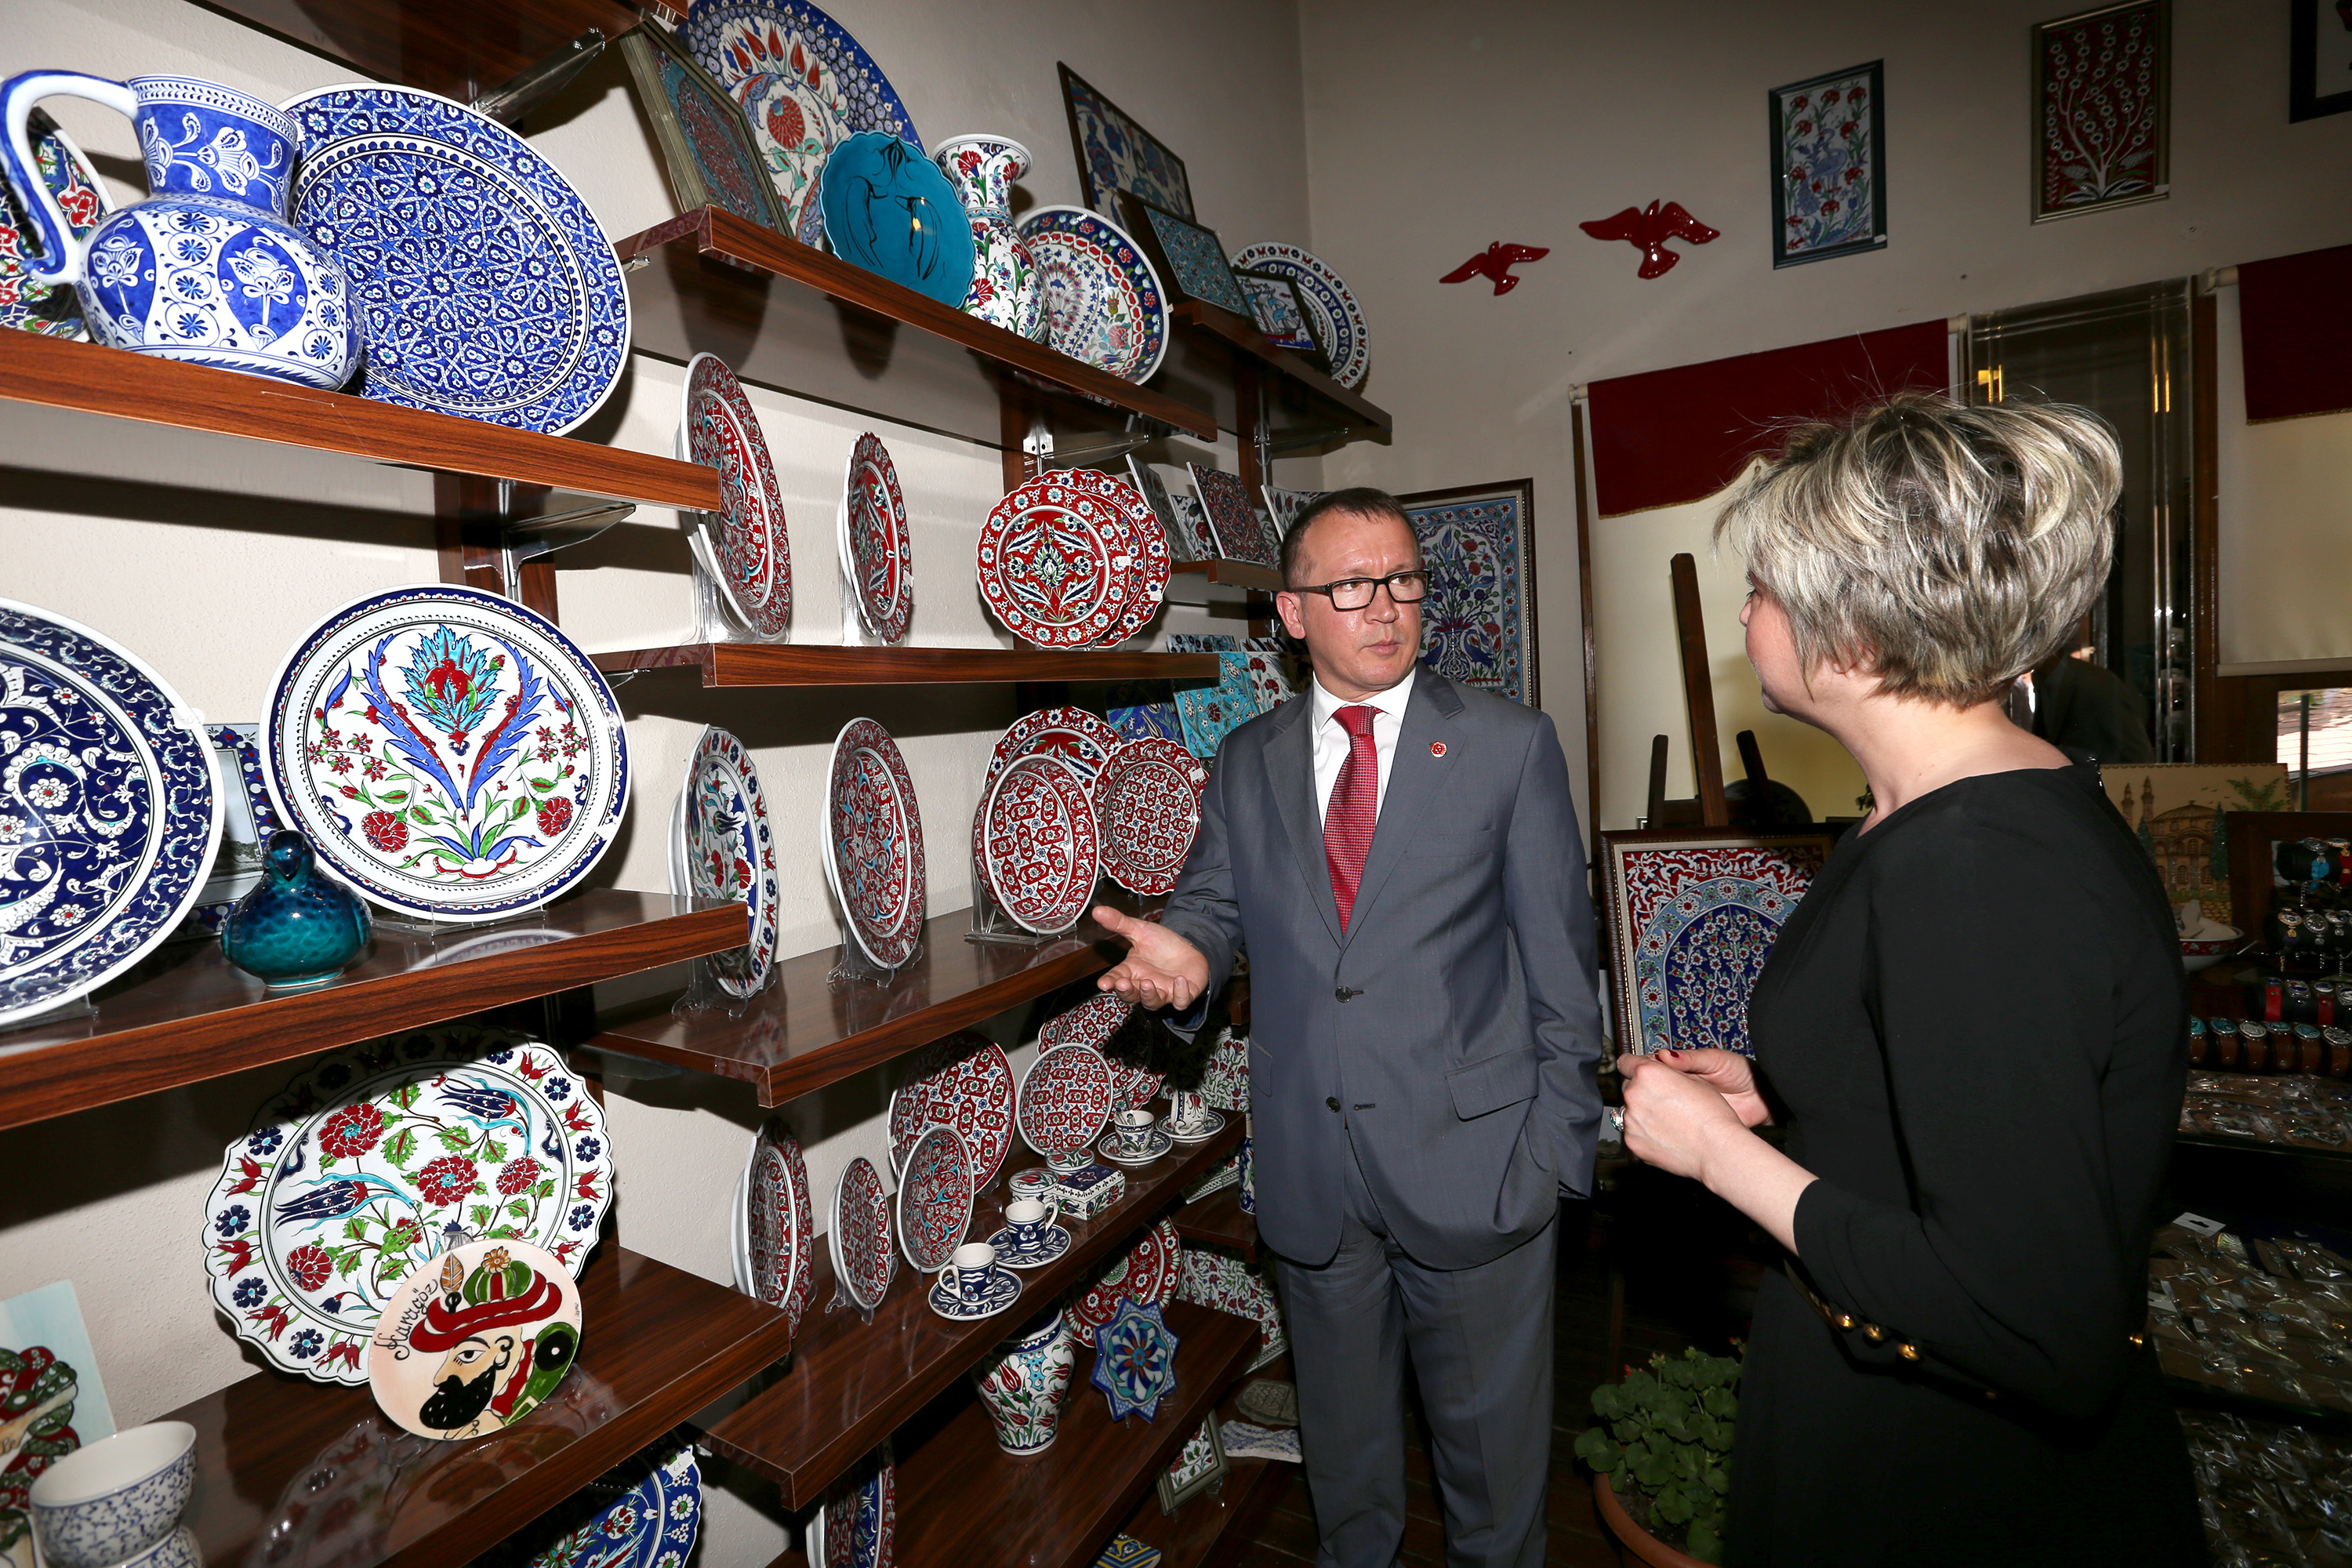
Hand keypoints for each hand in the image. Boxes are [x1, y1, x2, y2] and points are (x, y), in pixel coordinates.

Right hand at [1092, 906, 1209, 1011]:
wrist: (1188, 947)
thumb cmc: (1161, 944)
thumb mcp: (1139, 930)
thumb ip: (1119, 923)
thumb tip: (1097, 910)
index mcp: (1131, 971)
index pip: (1116, 979)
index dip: (1109, 982)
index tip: (1103, 984)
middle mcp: (1144, 986)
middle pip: (1131, 996)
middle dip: (1126, 991)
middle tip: (1122, 983)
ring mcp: (1164, 992)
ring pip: (1152, 1002)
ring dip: (1148, 996)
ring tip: (1147, 983)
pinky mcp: (1183, 995)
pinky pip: (1181, 1001)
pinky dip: (1180, 994)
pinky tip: (1179, 979)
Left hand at [1616, 1053, 1751, 1183]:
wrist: (1717, 1150)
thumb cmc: (1711, 1115)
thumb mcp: (1695, 1078)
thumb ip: (1667, 1069)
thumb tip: (1658, 1067)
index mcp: (1647, 1074)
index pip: (1626, 1061)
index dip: (1636, 1065)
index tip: (1641, 1071)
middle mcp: (1634, 1095)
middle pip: (1629, 1087)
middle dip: (1642, 1090)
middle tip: (1664, 1100)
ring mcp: (1631, 1121)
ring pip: (1631, 1111)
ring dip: (1644, 1113)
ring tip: (1669, 1121)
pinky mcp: (1632, 1142)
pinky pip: (1634, 1132)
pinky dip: (1646, 1133)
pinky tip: (1666, 1135)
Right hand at [1635, 1048, 1773, 1127]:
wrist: (1763, 1100)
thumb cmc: (1742, 1074)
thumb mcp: (1715, 1061)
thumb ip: (1690, 1059)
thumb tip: (1663, 1055)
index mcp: (1678, 1067)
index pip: (1647, 1065)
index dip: (1641, 1068)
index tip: (1638, 1072)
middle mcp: (1675, 1086)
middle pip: (1645, 1088)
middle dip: (1644, 1090)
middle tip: (1648, 1093)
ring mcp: (1680, 1106)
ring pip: (1653, 1108)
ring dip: (1652, 1110)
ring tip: (1657, 1110)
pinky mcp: (1687, 1122)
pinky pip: (1667, 1124)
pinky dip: (1662, 1125)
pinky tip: (1666, 1125)